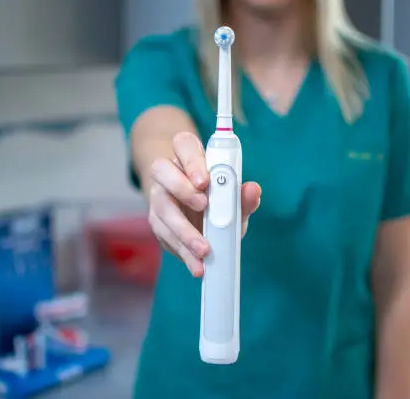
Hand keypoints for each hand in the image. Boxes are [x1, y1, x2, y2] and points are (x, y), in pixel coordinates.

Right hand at [147, 131, 260, 276]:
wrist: (194, 214)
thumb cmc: (216, 198)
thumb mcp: (232, 197)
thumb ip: (242, 195)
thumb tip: (253, 190)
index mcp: (188, 156)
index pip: (183, 144)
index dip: (192, 159)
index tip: (205, 181)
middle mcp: (168, 173)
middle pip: (161, 169)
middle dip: (181, 189)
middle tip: (203, 206)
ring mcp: (159, 197)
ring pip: (161, 208)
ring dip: (183, 231)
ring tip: (204, 249)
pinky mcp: (157, 222)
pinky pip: (164, 235)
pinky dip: (183, 252)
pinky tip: (197, 265)